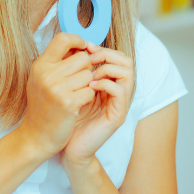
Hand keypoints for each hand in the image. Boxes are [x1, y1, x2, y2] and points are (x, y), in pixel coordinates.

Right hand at [18, 33, 102, 157]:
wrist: (36, 136)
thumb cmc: (43, 106)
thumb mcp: (43, 79)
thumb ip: (58, 62)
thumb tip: (81, 45)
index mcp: (40, 65)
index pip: (63, 38)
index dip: (78, 40)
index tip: (83, 48)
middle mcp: (46, 74)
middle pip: (83, 58)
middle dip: (86, 68)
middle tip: (78, 81)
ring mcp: (57, 88)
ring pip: (89, 74)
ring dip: (88, 84)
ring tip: (76, 94)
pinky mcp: (68, 103)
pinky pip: (91, 90)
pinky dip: (88, 97)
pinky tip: (78, 104)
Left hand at [61, 47, 135, 169]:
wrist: (64, 145)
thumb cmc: (64, 117)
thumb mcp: (70, 88)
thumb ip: (77, 71)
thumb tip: (74, 47)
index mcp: (109, 84)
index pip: (118, 57)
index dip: (103, 49)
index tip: (84, 47)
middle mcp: (118, 92)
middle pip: (127, 61)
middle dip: (108, 54)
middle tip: (89, 57)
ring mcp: (119, 104)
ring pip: (128, 73)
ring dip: (108, 68)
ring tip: (90, 74)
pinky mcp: (117, 115)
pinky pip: (121, 91)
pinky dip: (106, 84)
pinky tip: (90, 86)